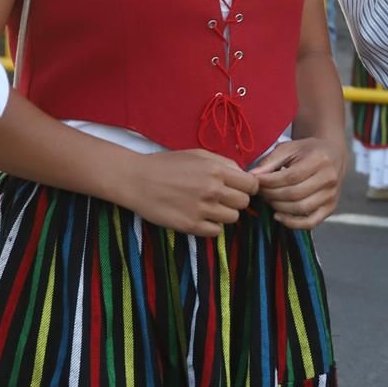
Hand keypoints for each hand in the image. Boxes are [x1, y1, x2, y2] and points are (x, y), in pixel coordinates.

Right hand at [124, 149, 258, 237]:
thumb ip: (225, 164)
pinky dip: (211, 226)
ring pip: (232, 218)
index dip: (248, 187)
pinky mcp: (189, 225)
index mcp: (216, 170)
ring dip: (224, 214)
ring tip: (209, 207)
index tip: (239, 189)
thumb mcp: (199, 155)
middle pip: (243, 202)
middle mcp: (212, 190)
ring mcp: (201, 209)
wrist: (136, 180)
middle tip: (221, 198)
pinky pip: (216, 231)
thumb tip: (244, 175)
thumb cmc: (167, 165)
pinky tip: (200, 217)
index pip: (251, 185)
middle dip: (235, 200)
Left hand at [254, 137, 343, 229]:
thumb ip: (270, 161)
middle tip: (260, 191)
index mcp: (320, 160)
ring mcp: (331, 195)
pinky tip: (278, 216)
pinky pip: (311, 222)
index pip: (290, 177)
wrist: (333, 155)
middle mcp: (329, 178)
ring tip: (269, 199)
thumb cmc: (307, 151)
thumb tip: (252, 177)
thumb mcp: (289, 148)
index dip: (269, 182)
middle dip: (271, 194)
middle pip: (294, 194)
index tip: (255, 181)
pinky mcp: (331, 208)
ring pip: (300, 208)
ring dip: (278, 207)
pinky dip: (292, 223)